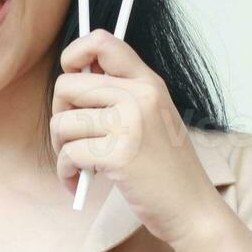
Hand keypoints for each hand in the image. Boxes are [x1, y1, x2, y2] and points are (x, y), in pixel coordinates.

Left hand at [51, 29, 227, 248]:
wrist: (192, 209)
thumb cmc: (166, 167)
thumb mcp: (153, 117)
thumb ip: (121, 94)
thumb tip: (70, 79)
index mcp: (148, 82)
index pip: (102, 42)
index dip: (73, 54)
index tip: (70, 76)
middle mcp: (140, 96)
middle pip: (66, 85)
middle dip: (59, 114)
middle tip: (71, 137)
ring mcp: (130, 125)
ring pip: (62, 122)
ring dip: (61, 148)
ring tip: (78, 164)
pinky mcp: (119, 156)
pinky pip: (68, 154)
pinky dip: (66, 172)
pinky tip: (78, 182)